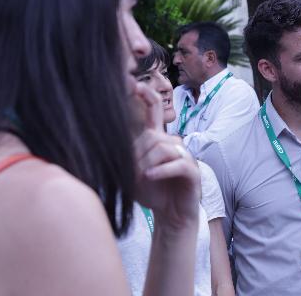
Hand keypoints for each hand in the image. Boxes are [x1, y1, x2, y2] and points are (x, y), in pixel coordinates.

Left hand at [132, 82, 200, 228]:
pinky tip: (149, 177)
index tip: (136, 83)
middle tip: (130, 172)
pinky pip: (177, 163)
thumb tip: (107, 143)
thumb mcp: (132, 173)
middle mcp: (174, 144)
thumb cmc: (152, 193)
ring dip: (146, 164)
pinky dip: (160, 171)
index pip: (155, 111)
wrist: (171, 216)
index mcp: (159, 140)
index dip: (148, 96)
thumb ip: (125, 157)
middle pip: (153, 136)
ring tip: (140, 178)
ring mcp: (185, 157)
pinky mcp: (193, 172)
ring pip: (163, 148)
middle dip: (137, 154)